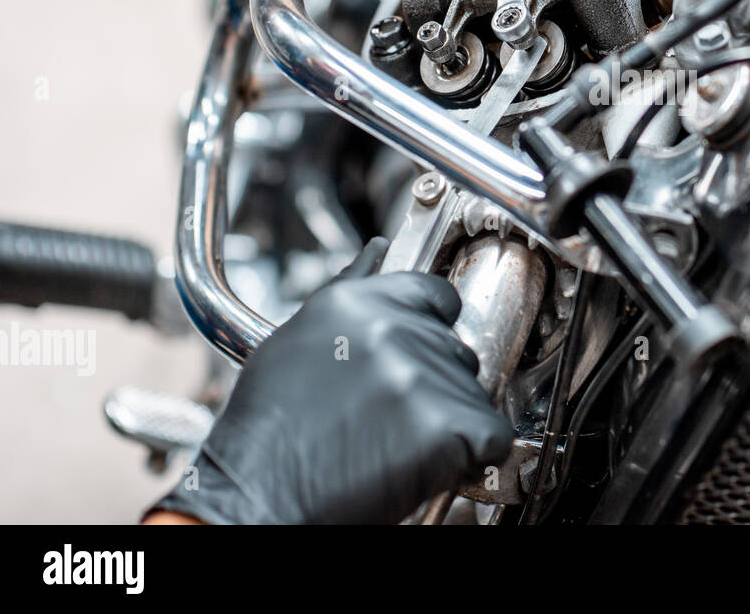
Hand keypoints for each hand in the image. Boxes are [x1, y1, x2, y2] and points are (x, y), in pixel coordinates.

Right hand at [150, 238, 513, 523]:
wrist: (257, 499)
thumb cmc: (268, 432)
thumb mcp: (296, 340)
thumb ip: (350, 290)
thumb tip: (378, 251)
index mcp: (358, 303)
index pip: (437, 294)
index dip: (431, 330)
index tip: (414, 358)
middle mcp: (395, 330)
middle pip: (456, 347)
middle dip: (434, 381)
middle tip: (389, 415)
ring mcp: (424, 376)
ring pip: (472, 391)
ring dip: (447, 418)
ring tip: (393, 441)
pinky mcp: (449, 424)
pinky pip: (492, 434)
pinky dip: (472, 454)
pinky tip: (425, 462)